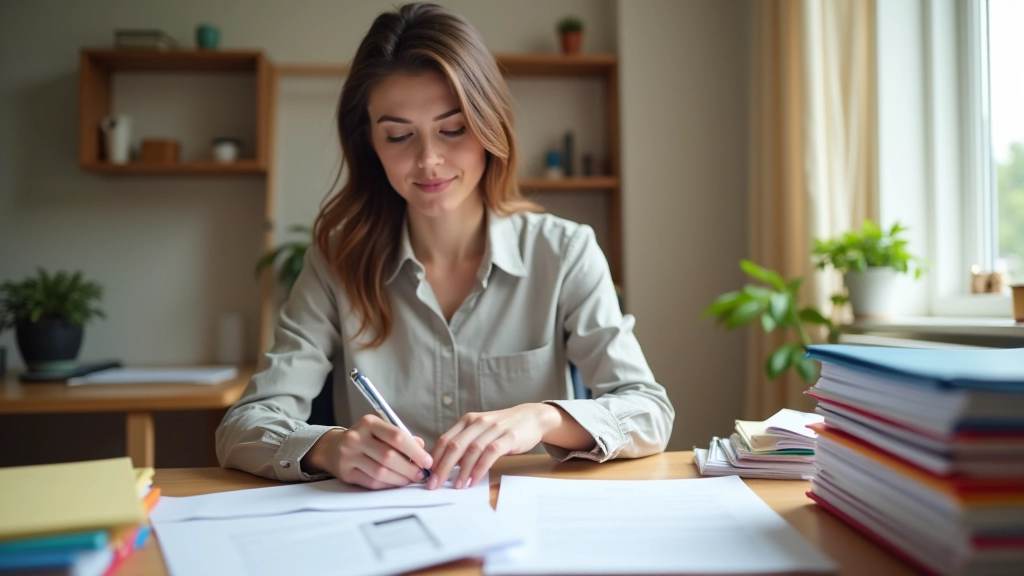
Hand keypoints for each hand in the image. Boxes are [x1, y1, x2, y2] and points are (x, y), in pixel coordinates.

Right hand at [304, 415, 433, 489]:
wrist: (334, 448)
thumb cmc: (366, 439)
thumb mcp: (382, 431)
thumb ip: (403, 438)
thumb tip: (422, 447)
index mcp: (369, 423)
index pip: (397, 436)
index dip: (416, 451)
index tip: (428, 461)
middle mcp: (356, 437)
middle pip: (389, 456)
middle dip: (410, 468)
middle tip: (421, 475)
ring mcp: (348, 455)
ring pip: (380, 472)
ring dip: (400, 479)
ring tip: (410, 480)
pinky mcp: (345, 472)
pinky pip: (371, 482)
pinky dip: (388, 485)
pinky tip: (395, 483)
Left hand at [426, 403, 561, 490]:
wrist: (532, 417)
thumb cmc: (503, 428)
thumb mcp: (480, 431)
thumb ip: (465, 443)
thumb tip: (444, 465)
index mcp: (467, 421)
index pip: (444, 440)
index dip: (434, 459)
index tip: (426, 476)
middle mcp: (478, 422)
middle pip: (454, 446)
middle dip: (442, 467)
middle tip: (434, 485)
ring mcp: (493, 428)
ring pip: (471, 450)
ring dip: (461, 471)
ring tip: (456, 487)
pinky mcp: (509, 437)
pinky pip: (490, 453)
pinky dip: (480, 468)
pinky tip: (474, 480)